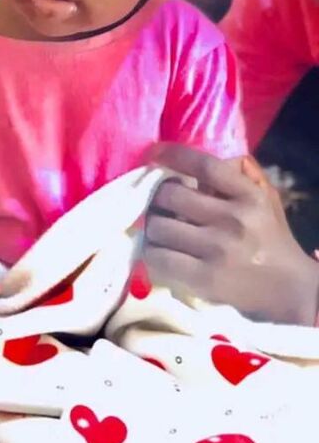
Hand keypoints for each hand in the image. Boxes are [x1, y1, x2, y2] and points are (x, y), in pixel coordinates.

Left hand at [144, 144, 318, 325]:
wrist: (289, 289)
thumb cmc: (269, 240)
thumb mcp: (264, 200)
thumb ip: (238, 176)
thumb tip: (199, 159)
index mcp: (249, 196)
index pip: (204, 166)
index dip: (173, 155)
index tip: (155, 153)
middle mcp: (234, 219)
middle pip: (169, 196)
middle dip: (158, 199)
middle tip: (159, 206)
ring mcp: (218, 250)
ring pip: (158, 227)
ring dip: (152, 228)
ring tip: (160, 231)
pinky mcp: (204, 279)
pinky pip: (158, 258)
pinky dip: (151, 254)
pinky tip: (159, 253)